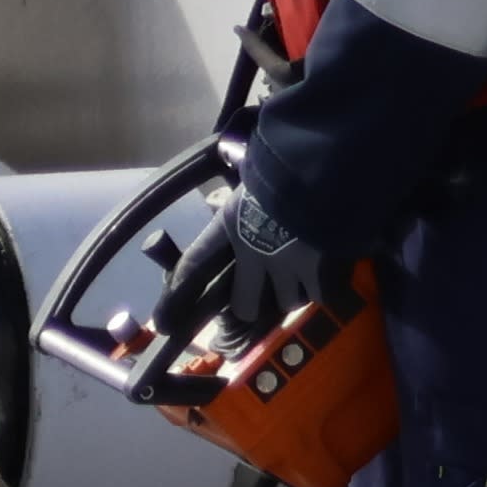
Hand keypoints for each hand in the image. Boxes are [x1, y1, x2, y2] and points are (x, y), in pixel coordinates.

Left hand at [153, 179, 344, 366]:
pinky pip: (318, 295)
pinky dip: (320, 290)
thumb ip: (239, 195)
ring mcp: (287, 266)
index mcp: (230, 225)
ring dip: (292, 294)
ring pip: (287, 301)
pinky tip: (324, 278)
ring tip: (299, 282)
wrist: (320, 170)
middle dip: (249, 307)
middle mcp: (254, 254)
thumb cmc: (284, 165)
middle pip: (244, 304)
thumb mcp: (250, 175)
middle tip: (256, 302)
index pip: (195, 262)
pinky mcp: (318, 270)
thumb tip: (227, 186)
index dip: (179, 290)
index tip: (163, 321)